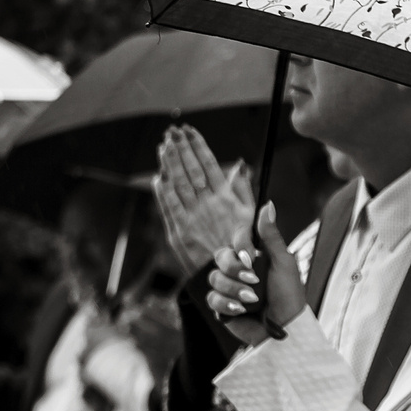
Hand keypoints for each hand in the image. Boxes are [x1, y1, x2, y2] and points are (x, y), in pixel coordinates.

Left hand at [156, 125, 255, 275]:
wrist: (232, 279)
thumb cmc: (244, 249)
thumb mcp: (251, 217)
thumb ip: (244, 190)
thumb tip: (240, 166)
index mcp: (227, 200)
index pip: (209, 165)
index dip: (198, 146)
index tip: (190, 131)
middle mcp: (208, 206)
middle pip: (191, 170)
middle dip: (180, 148)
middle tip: (172, 131)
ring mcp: (192, 218)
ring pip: (177, 183)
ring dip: (168, 163)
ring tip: (163, 145)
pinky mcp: (179, 232)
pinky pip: (168, 205)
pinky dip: (162, 189)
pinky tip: (159, 176)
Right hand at [205, 205, 307, 344]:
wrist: (286, 329)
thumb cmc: (290, 296)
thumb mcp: (284, 263)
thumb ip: (271, 235)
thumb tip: (268, 204)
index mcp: (254, 256)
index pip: (236, 238)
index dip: (240, 246)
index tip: (252, 257)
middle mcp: (239, 269)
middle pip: (220, 256)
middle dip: (235, 269)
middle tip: (254, 281)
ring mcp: (229, 287)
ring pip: (214, 278)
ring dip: (235, 289)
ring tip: (254, 301)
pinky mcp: (222, 306)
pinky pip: (211, 297)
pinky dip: (226, 304)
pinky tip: (241, 310)